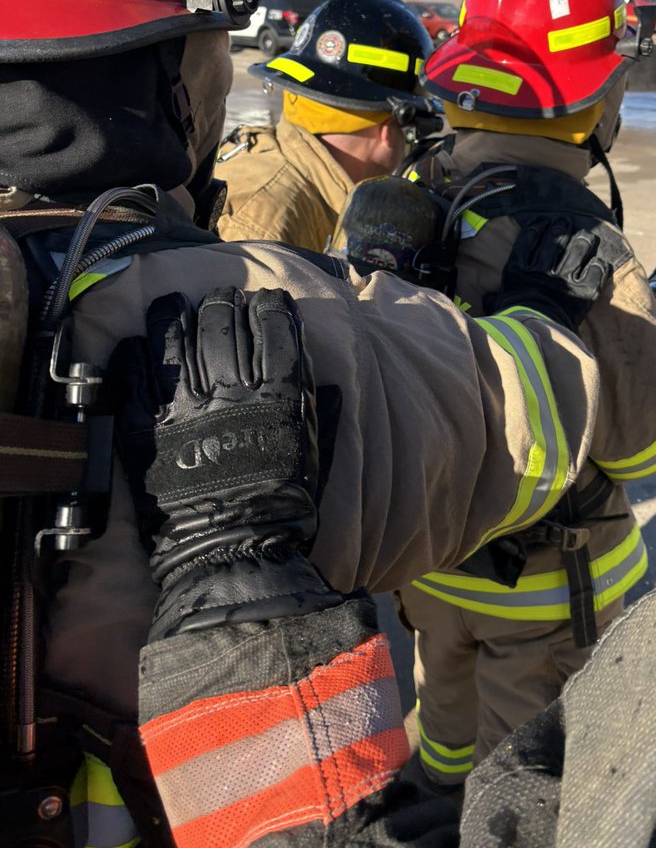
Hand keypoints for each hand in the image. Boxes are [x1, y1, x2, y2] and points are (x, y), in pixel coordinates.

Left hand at [113, 287, 340, 639]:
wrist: (232, 552)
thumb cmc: (284, 509)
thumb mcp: (318, 456)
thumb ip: (319, 413)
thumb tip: (327, 381)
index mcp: (278, 396)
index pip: (276, 332)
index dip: (272, 308)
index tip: (269, 298)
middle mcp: (232, 392)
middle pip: (225, 328)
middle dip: (225, 303)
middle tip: (223, 295)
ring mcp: (186, 407)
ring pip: (180, 343)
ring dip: (179, 316)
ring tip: (176, 302)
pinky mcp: (150, 429)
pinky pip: (137, 379)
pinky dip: (137, 354)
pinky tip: (136, 339)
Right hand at [486, 217, 611, 330]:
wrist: (534, 334)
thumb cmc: (512, 322)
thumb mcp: (498, 307)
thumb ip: (494, 299)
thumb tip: (488, 298)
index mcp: (519, 270)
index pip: (528, 240)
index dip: (536, 227)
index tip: (542, 221)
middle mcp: (543, 269)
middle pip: (554, 241)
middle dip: (560, 227)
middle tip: (565, 221)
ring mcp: (565, 278)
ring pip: (577, 251)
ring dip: (583, 241)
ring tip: (587, 235)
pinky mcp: (583, 291)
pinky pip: (594, 272)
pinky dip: (598, 265)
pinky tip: (600, 260)